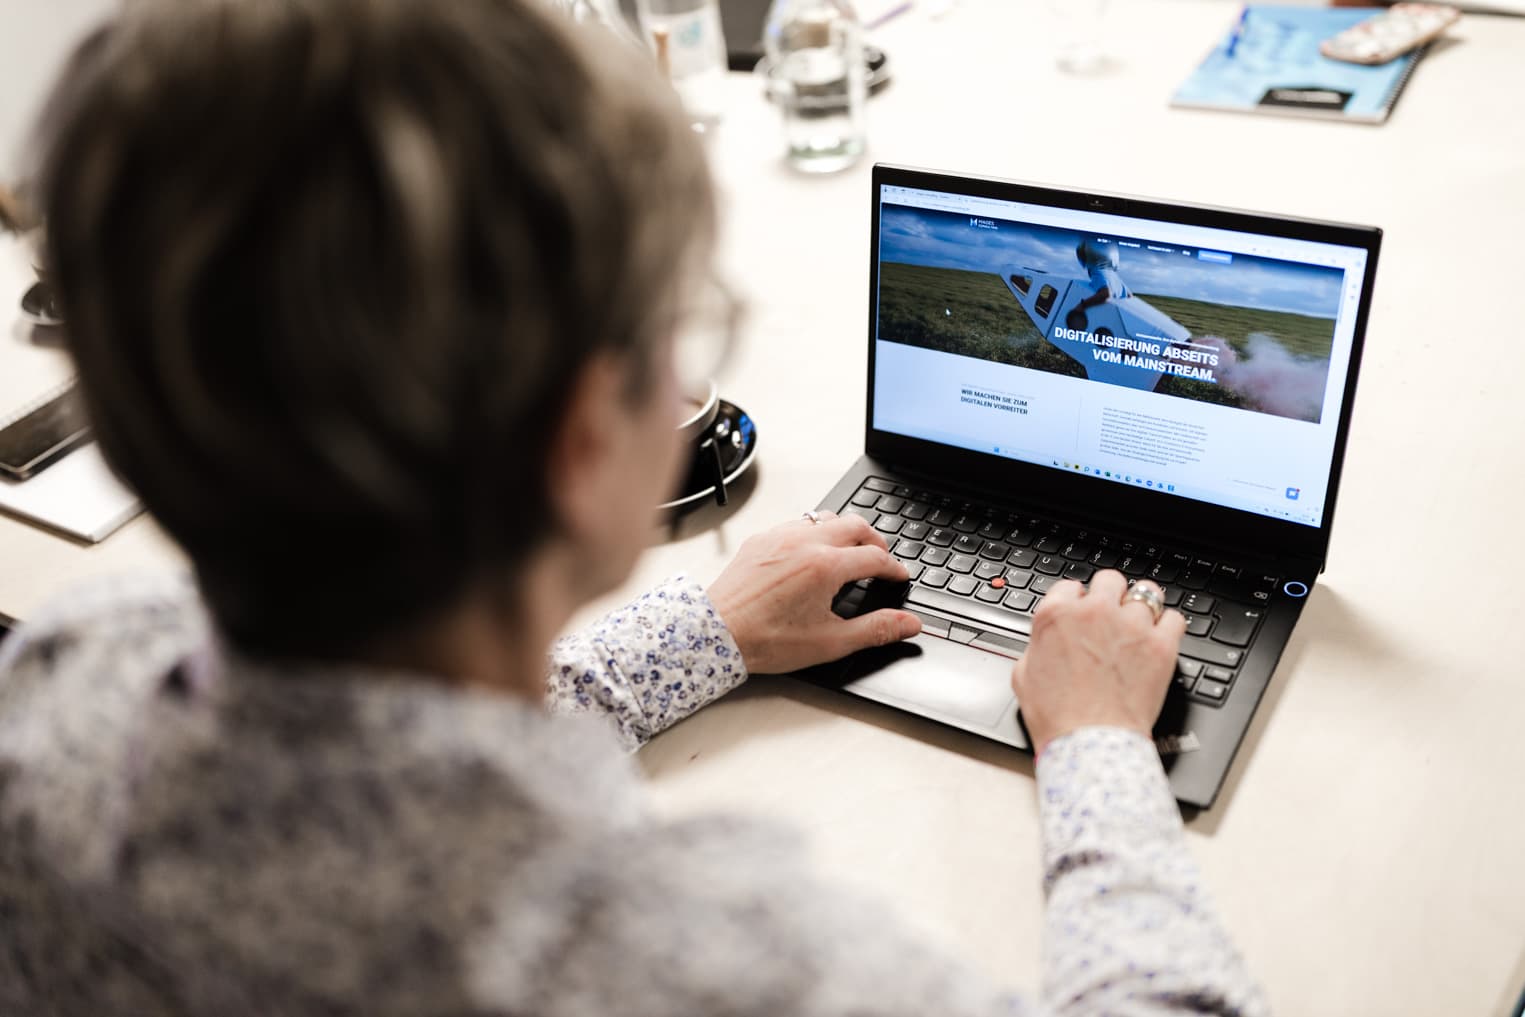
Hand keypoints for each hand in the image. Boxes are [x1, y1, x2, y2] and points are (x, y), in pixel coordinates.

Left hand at [708, 511, 921, 674]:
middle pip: (856, 525)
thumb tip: (908, 624)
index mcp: (825, 566)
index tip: (898, 576)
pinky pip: (797, 523)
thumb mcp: (830, 642)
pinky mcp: (762, 539)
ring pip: (826, 517)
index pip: (875, 557)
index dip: (893, 568)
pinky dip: (815, 531)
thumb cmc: (766, 639)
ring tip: (851, 550)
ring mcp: (780, 536)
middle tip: (881, 558)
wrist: (717, 633)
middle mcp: (804, 543)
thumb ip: (875, 630)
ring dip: (846, 530)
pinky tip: (813, 551)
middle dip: (876, 540)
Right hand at [1011, 571, 1184, 753]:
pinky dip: (1168, 627)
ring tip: (1140, 622)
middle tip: (1111, 615)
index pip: (1070, 586)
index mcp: (1057, 615)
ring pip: (1146, 592)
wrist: (1089, 743)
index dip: (1076, 600)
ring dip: (1141, 606)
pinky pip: (1174, 618)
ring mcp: (1131, 625)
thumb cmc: (1057, 716)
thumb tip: (1046, 642)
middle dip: (1110, 595)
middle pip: (1110, 579)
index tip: (1081, 612)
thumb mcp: (1024, 675)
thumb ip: (1037, 646)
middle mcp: (1094, 612)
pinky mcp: (1161, 644)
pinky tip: (1161, 638)